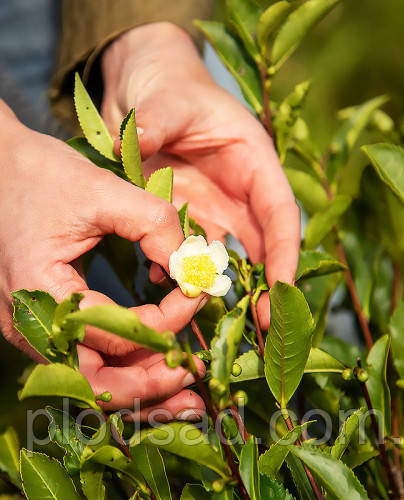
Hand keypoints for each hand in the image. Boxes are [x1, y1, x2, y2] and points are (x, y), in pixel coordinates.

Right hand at [0, 100, 204, 418]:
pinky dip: (123, 370)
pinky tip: (154, 369)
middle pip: (98, 381)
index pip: (117, 332)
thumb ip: (154, 224)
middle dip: (153, 384)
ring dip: (140, 387)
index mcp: (41, 292)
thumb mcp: (102, 190)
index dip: (169, 320)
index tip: (199, 293)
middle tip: (196, 375)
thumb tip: (192, 268)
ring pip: (92, 380)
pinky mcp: (45, 323)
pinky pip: (86, 360)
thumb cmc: (41, 175)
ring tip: (185, 393)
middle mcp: (31, 325)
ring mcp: (35, 329)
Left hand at [101, 22, 300, 327]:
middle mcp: (239, 192)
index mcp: (254, 163)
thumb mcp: (167, 99)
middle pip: (263, 245)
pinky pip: (188, 251)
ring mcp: (213, 207)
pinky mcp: (186, 216)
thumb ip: (157, 123)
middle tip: (264, 326)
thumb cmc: (169, 87)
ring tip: (213, 317)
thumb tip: (132, 145)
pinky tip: (164, 284)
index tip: (282, 290)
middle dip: (265, 285)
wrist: (147, 88)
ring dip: (221, 286)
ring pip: (226, 255)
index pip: (280, 213)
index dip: (286, 253)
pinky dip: (179, 270)